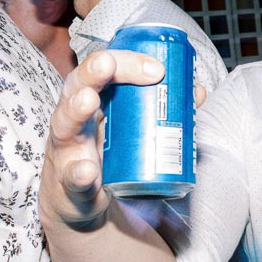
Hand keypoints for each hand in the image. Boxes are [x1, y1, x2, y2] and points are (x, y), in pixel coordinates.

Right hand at [39, 50, 164, 228]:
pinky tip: (88, 171)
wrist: (78, 201)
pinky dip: (79, 173)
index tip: (157, 67)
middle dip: (93, 72)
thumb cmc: (106, 154)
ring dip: (76, 110)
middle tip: (108, 65)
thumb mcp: (130, 128)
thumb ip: (162, 108)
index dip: (127, 61)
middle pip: (77, 85)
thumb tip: (196, 91)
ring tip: (88, 101)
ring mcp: (68, 148)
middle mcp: (74, 117)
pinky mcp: (69, 181)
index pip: (105, 67)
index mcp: (94, 98)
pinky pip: (72, 175)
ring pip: (65, 124)